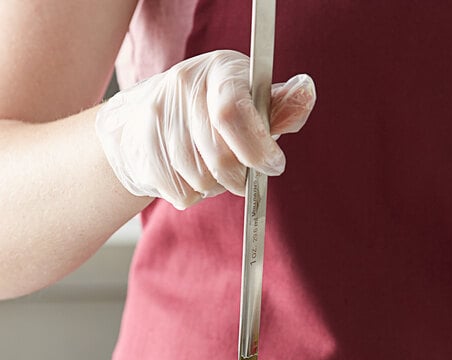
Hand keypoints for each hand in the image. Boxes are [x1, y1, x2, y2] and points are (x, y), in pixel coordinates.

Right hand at [95, 50, 315, 208]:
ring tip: (212, 167)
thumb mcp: (251, 100)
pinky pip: (182, 194)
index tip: (274, 166)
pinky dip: (194, 195)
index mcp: (219, 70)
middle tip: (244, 175)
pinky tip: (190, 174)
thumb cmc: (213, 112)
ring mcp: (157, 117)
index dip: (258, 149)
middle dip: (240, 177)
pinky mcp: (142, 149)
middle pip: (220, 157)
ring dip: (216, 186)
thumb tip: (305, 91)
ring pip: (202, 181)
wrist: (145, 119)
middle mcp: (183, 86)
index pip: (233, 112)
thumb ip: (279, 106)